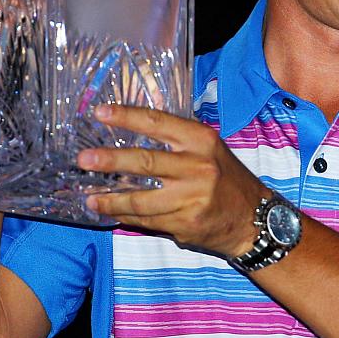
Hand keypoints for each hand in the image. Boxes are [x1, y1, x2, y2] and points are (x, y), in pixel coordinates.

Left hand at [77, 104, 268, 258]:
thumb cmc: (226, 178)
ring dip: (111, 200)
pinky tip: (112, 213)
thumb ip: (176, 141)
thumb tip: (130, 132)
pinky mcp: (186, 224)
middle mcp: (198, 167)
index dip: (126, 116)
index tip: (100, 113)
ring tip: (90, 198)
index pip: (157, 122)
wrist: (254, 218)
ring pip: (141, 199)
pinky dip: (127, 217)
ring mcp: (192, 198)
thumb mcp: (209, 149)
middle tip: (83, 160)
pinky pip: (148, 220)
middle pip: (145, 161)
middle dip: (110, 160)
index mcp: (201, 140)